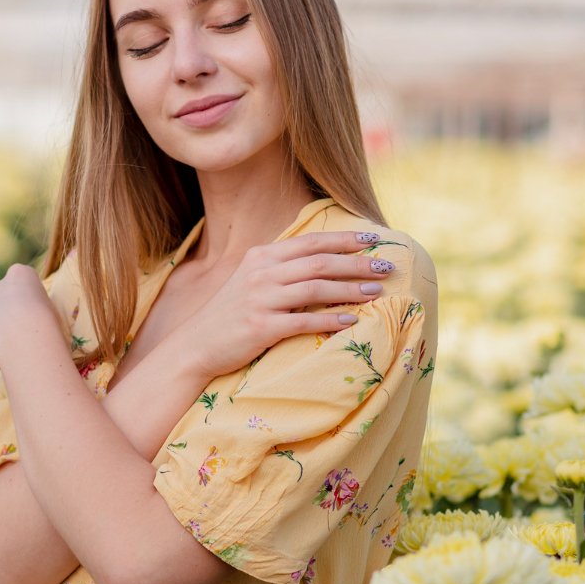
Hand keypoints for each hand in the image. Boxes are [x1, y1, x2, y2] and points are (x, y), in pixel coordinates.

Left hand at [0, 263, 58, 367]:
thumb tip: (30, 318)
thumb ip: (34, 305)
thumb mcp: (49, 305)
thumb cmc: (46, 318)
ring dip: (0, 329)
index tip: (38, 313)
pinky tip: (8, 355)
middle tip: (25, 329)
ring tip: (18, 345)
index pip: (23, 281)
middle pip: (2, 297)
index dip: (30, 299)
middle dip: (9, 311)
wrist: (24, 334)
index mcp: (18, 274)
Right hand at [174, 230, 396, 380]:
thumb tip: (323, 259)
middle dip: (357, 263)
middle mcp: (262, 273)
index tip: (374, 239)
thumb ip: (282, 267)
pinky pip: (304, 320)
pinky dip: (331, 319)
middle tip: (387, 267)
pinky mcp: (261, 327)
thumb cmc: (232, 313)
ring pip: (316, 288)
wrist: (197, 345)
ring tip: (377, 291)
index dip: (345, 239)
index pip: (312, 241)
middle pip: (320, 262)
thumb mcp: (252, 279)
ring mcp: (260, 299)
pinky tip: (352, 320)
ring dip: (351, 289)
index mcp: (262, 255)